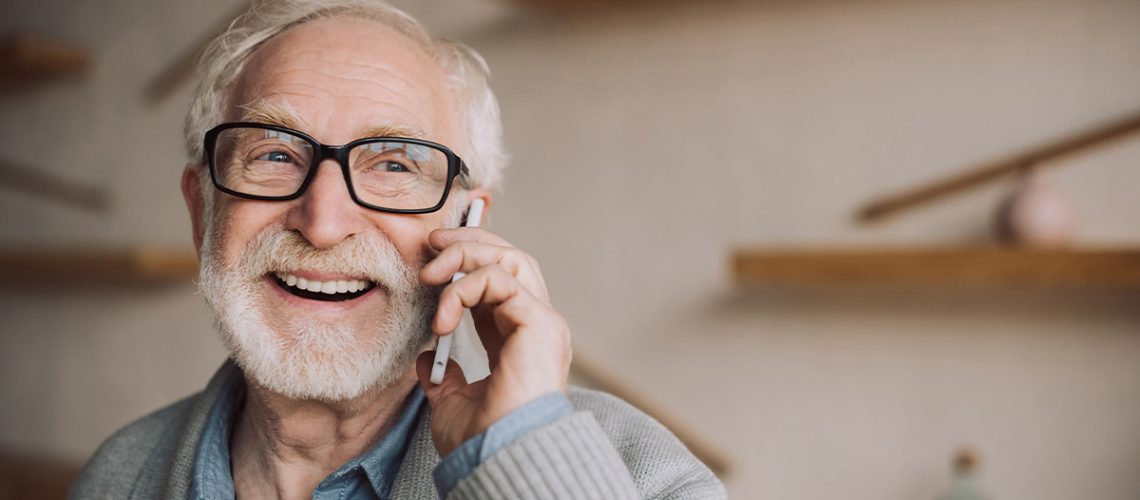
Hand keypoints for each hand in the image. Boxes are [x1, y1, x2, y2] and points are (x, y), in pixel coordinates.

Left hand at [415, 227, 571, 456]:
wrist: (499, 457)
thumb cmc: (483, 439)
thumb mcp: (452, 400)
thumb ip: (444, 375)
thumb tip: (425, 359)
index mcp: (517, 338)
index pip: (499, 280)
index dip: (467, 262)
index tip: (431, 261)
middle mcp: (535, 324)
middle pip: (510, 257)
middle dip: (469, 243)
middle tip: (432, 244)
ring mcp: (542, 321)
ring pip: (510, 258)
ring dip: (465, 255)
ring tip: (431, 274)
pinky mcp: (540, 322)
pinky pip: (500, 280)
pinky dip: (465, 289)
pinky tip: (443, 318)